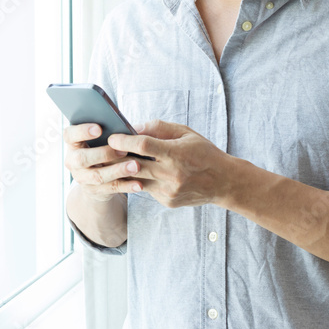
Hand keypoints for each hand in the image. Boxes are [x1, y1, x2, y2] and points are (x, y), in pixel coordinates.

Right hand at [63, 123, 143, 202]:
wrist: (95, 180)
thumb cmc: (101, 149)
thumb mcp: (99, 140)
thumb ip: (107, 132)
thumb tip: (128, 128)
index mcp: (73, 143)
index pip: (70, 135)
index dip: (82, 131)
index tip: (99, 128)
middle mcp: (73, 161)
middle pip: (82, 158)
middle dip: (103, 154)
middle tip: (122, 150)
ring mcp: (82, 178)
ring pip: (98, 176)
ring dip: (118, 170)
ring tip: (135, 166)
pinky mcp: (94, 191)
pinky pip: (111, 189)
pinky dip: (126, 186)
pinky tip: (139, 184)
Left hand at [107, 120, 233, 207]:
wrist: (223, 182)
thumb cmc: (204, 153)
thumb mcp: (185, 133)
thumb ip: (158, 128)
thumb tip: (133, 127)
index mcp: (176, 154)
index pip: (143, 145)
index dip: (124, 140)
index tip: (113, 136)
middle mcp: (171, 175)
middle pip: (134, 165)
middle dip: (116, 157)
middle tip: (104, 150)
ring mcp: (168, 191)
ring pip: (136, 180)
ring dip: (124, 171)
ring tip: (114, 161)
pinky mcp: (167, 202)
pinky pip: (147, 190)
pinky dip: (141, 181)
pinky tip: (140, 174)